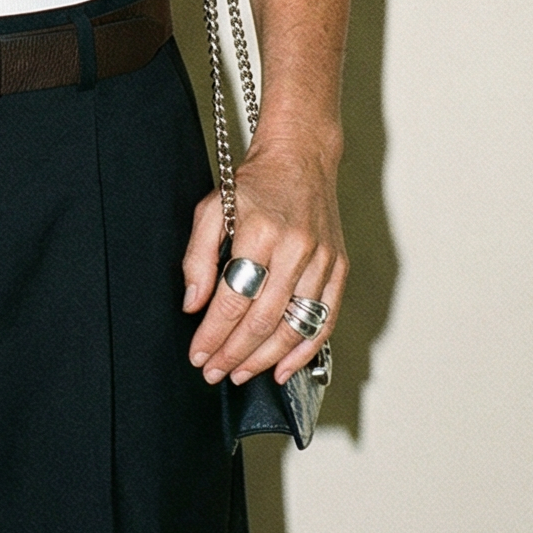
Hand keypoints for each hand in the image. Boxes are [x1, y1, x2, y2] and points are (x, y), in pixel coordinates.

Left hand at [180, 129, 345, 387]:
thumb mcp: (212, 208)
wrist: (301, 157)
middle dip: (234, 353)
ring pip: (294, 325)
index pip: (234, 298)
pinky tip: (283, 369)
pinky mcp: (339, 268)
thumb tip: (193, 305)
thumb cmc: (253, 185)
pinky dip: (304, 351)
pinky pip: (324, 320)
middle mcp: (296, 248)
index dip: (213, 333)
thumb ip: (198, 257)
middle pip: (263, 318)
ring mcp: (322, 260)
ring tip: (240, 374)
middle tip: (214, 373)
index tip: (198, 354)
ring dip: (264, 359)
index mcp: (260, 232)